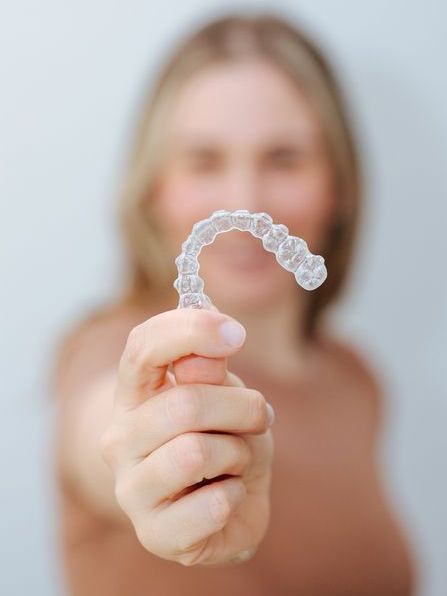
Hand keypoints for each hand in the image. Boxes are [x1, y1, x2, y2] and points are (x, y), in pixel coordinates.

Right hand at [99, 306, 274, 566]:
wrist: (227, 501)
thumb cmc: (224, 436)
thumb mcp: (227, 394)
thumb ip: (212, 371)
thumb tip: (208, 351)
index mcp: (134, 393)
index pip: (143, 346)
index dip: (191, 330)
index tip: (237, 333)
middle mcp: (119, 437)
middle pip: (185, 404)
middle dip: (243, 408)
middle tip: (260, 417)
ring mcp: (130, 488)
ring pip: (195, 453)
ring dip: (238, 453)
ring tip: (236, 460)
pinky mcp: (153, 534)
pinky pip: (213, 504)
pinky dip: (237, 496)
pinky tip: (227, 496)